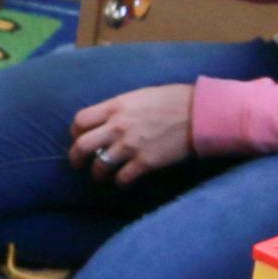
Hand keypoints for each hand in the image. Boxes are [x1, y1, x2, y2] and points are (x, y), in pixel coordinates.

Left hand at [71, 80, 200, 182]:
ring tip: (101, 175)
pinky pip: (122, 178)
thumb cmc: (174, 100)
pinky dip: (119, 182)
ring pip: (99, 166)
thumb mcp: (140, 95)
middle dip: (76, 157)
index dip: (75, 132)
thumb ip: (120, 108)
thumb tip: (107, 119)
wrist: (201, 113)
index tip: (78, 138)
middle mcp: (118, 126)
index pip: (80, 120)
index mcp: (115, 106)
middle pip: (82, 146)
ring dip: (98, 173)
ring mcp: (131, 146)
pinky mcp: (146, 162)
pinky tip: (122, 181)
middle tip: (78, 163)